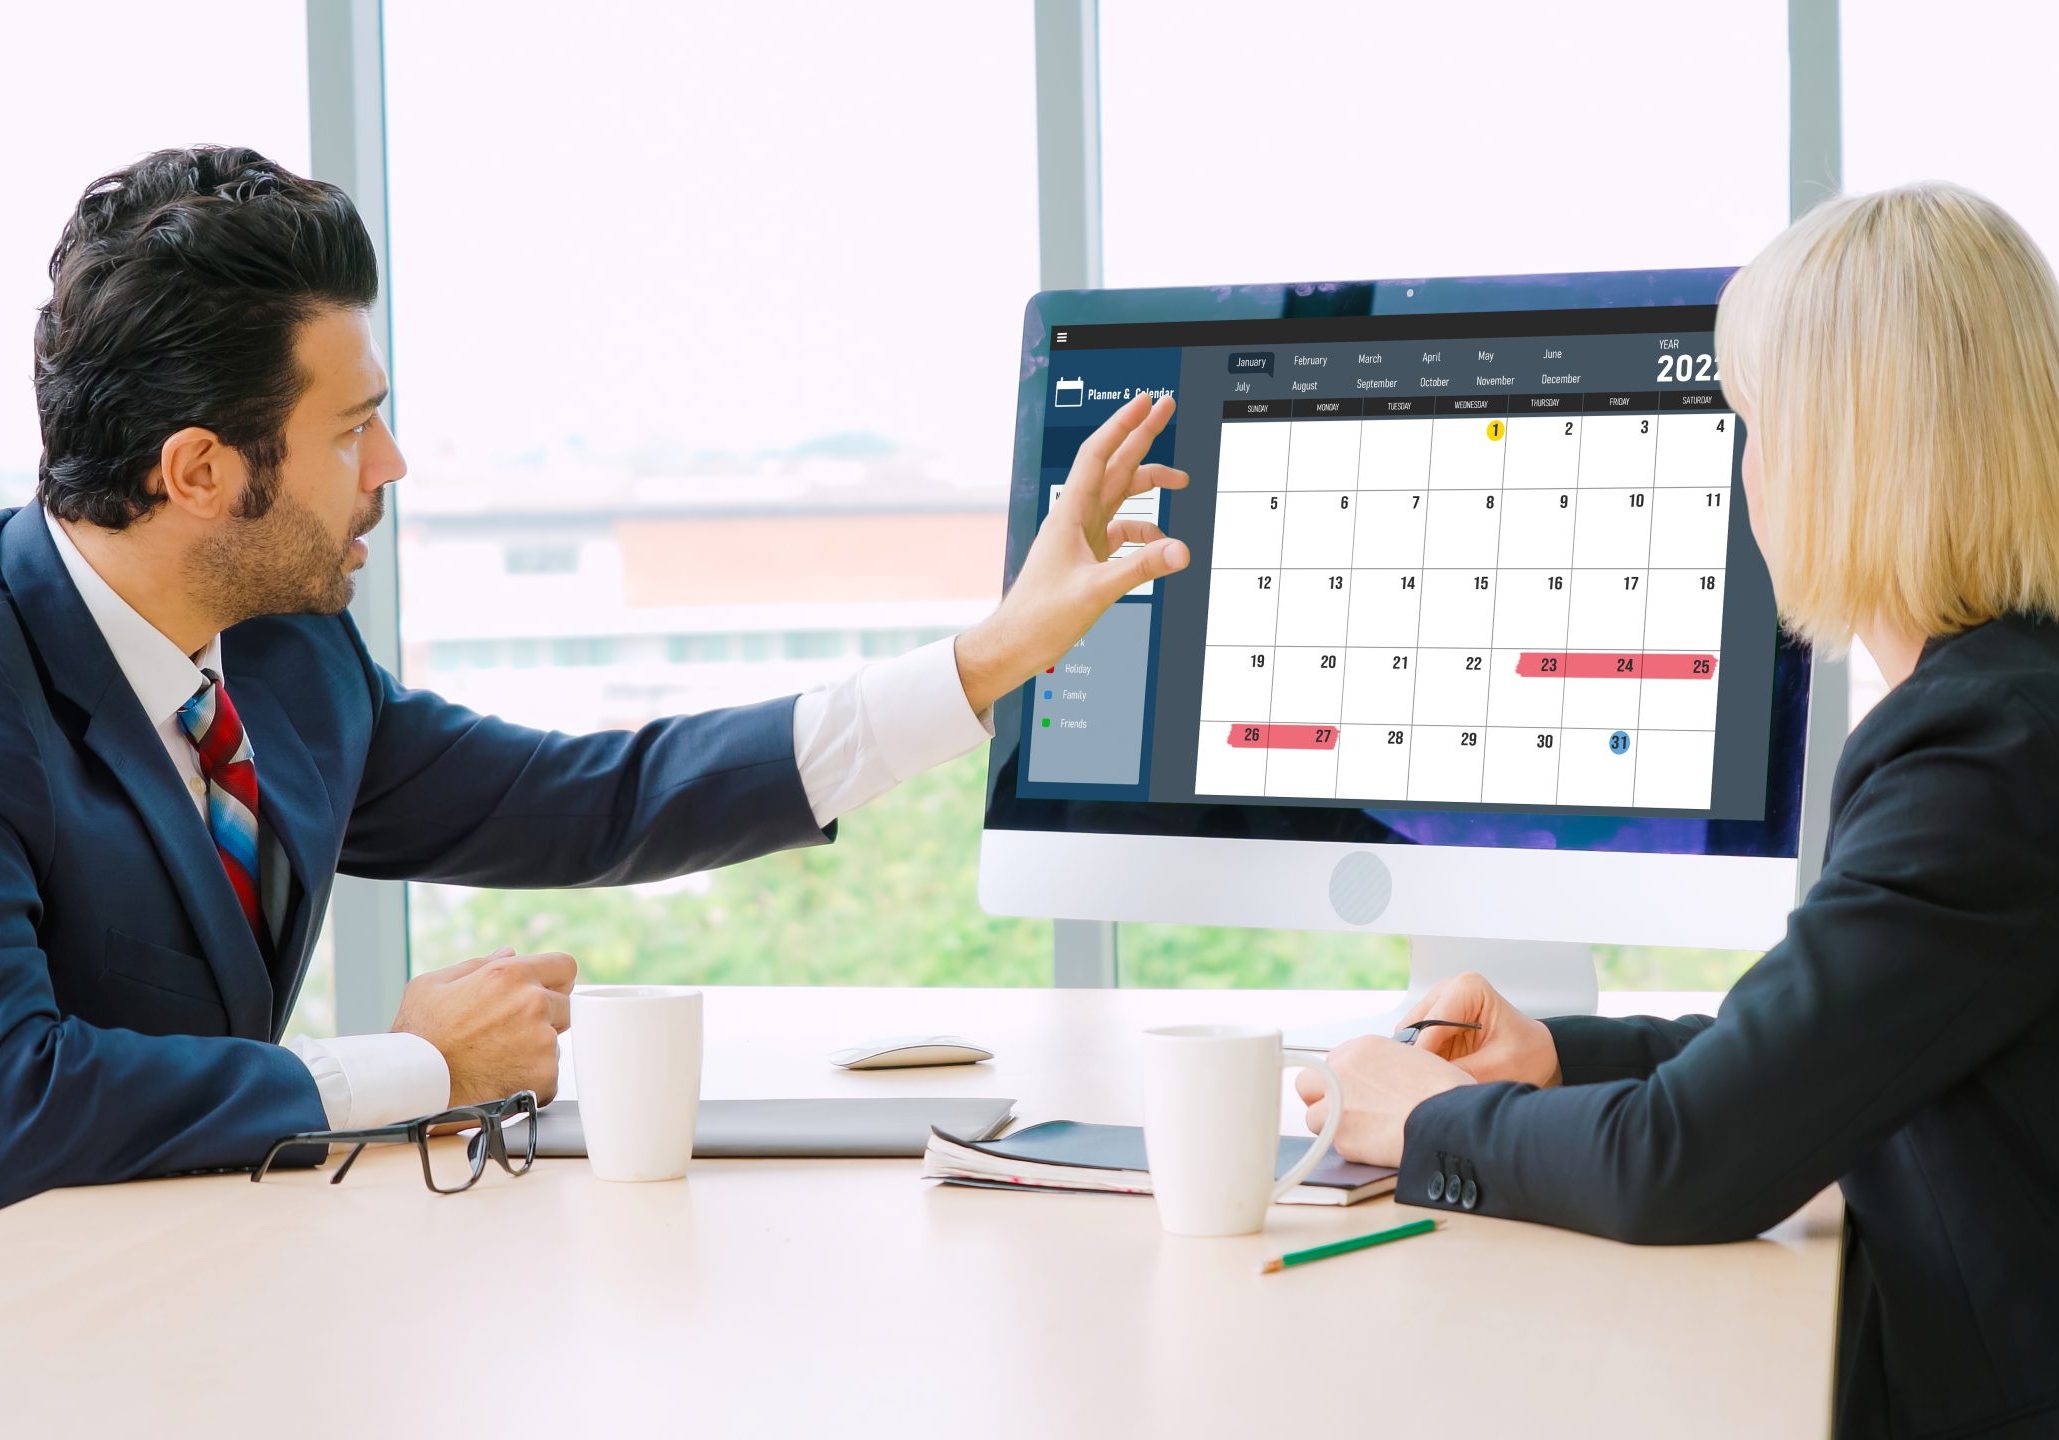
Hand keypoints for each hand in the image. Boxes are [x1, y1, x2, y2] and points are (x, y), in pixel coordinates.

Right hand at [390, 948, 576, 1107]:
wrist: (412, 1088)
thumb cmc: (417, 1036)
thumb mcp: (433, 986)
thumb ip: (478, 965)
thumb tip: (509, 953)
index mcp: (511, 975)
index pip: (565, 966)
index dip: (553, 980)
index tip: (541, 993)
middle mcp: (534, 1004)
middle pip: (565, 1005)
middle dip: (545, 1016)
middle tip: (508, 1033)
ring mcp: (543, 1042)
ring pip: (555, 1042)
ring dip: (536, 1050)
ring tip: (496, 1060)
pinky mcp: (545, 1077)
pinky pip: (549, 1074)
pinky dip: (530, 1080)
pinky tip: (500, 1079)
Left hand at [952, 392, 1189, 710]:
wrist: (1016, 644)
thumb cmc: (1042, 617)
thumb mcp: (1097, 591)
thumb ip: (1142, 568)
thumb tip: (1182, 550)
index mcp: (1070, 514)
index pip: (1098, 455)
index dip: (1123, 424)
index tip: (1146, 401)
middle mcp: (1075, 518)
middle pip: (1113, 465)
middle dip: (1141, 435)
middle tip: (1166, 406)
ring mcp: (1081, 536)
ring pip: (1119, 495)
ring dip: (1149, 484)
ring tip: (1181, 480)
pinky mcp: (1086, 556)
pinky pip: (1121, 532)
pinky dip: (1144, 532)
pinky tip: (1161, 545)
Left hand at [1295, 1036, 1474, 1168]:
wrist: (1449, 1120)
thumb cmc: (1445, 1093)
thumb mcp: (1416, 1060)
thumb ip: (1386, 1067)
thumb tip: (1382, 1080)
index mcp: (1363, 1048)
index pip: (1333, 1061)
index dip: (1342, 1080)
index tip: (1353, 1092)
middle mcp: (1342, 1070)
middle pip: (1308, 1083)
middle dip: (1321, 1098)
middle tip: (1342, 1112)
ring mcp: (1336, 1102)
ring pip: (1314, 1116)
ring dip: (1332, 1126)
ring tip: (1362, 1133)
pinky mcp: (1339, 1134)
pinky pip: (1333, 1143)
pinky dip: (1349, 1147)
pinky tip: (1373, 1146)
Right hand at [1399, 971, 1561, 1087]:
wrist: (1536, 1055)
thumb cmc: (1527, 1054)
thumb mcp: (1500, 1067)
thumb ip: (1461, 1072)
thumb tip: (1426, 1082)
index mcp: (1467, 988)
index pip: (1430, 1024)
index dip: (1424, 1057)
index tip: (1427, 1084)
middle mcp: (1447, 989)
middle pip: (1412, 1028)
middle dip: (1419, 1059)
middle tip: (1430, 1087)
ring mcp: (1437, 1004)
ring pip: (1406, 1038)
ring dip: (1419, 1062)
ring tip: (1438, 1082)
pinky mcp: (1432, 1022)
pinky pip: (1412, 1045)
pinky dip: (1421, 1063)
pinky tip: (1438, 1077)